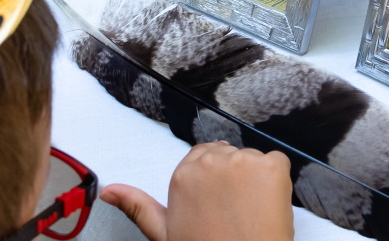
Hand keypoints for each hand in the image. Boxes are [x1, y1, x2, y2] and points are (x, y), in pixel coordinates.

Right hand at [101, 141, 293, 240]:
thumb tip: (108, 191)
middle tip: (237, 212)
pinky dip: (279, 183)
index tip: (220, 202)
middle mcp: (210, 161)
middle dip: (234, 178)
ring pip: (253, 160)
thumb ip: (138, 206)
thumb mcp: (166, 233)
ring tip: (252, 213)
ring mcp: (242, 161)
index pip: (204, 157)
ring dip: (256, 181)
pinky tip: (269, 206)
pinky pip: (279, 163)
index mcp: (183, 174)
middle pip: (229, 155)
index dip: (216, 182)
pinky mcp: (271, 166)